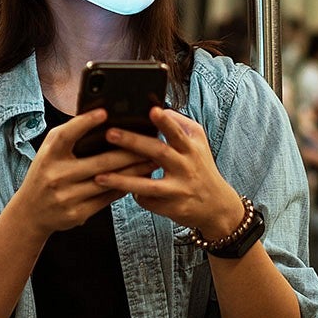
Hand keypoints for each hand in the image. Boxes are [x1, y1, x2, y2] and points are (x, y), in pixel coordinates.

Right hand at [6, 109, 155, 238]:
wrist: (30, 213)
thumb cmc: (45, 174)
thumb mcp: (49, 152)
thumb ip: (69, 135)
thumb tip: (101, 116)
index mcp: (48, 156)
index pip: (66, 136)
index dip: (84, 123)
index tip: (104, 112)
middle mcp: (56, 176)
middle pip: (100, 162)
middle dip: (129, 152)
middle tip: (150, 142)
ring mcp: (67, 197)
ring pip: (108, 181)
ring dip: (133, 171)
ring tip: (152, 161)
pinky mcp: (78, 213)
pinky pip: (107, 198)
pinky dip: (125, 187)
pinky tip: (139, 179)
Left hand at [96, 108, 244, 240]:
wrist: (217, 205)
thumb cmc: (201, 168)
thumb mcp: (198, 143)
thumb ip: (181, 125)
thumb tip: (159, 109)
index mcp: (191, 148)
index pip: (178, 131)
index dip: (165, 121)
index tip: (152, 110)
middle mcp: (186, 167)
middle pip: (158, 153)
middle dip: (133, 142)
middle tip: (110, 133)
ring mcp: (178, 189)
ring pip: (148, 185)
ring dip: (123, 180)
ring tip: (100, 176)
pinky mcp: (172, 208)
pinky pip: (146, 200)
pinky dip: (132, 194)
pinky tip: (117, 190)